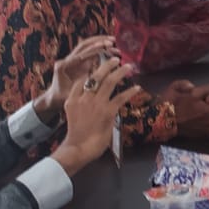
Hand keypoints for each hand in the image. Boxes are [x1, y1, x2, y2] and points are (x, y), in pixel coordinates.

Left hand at [34, 36, 116, 123]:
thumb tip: (94, 81)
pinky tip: (110, 49)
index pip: (80, 54)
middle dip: (98, 41)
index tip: (105, 47)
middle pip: (83, 45)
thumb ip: (80, 87)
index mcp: (63, 65)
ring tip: (113, 42)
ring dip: (99, 42)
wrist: (54, 98)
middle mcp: (66, 60)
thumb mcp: (70, 94)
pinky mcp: (78, 62)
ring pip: (87, 46)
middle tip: (111, 42)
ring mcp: (72, 60)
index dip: (94, 49)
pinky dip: (99, 49)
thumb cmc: (61, 97)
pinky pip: (89, 52)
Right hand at [51, 58, 143, 173]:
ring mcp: (96, 104)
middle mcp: (83, 98)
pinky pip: (121, 97)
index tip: (99, 65)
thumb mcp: (74, 115)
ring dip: (120, 72)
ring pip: (109, 82)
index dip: (91, 70)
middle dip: (107, 65)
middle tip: (115, 60)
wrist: (78, 148)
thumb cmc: (76, 134)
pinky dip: (130, 91)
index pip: (81, 80)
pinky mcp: (108, 111)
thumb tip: (97, 98)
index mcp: (72, 100)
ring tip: (128, 67)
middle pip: (96, 76)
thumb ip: (83, 104)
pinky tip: (137, 88)